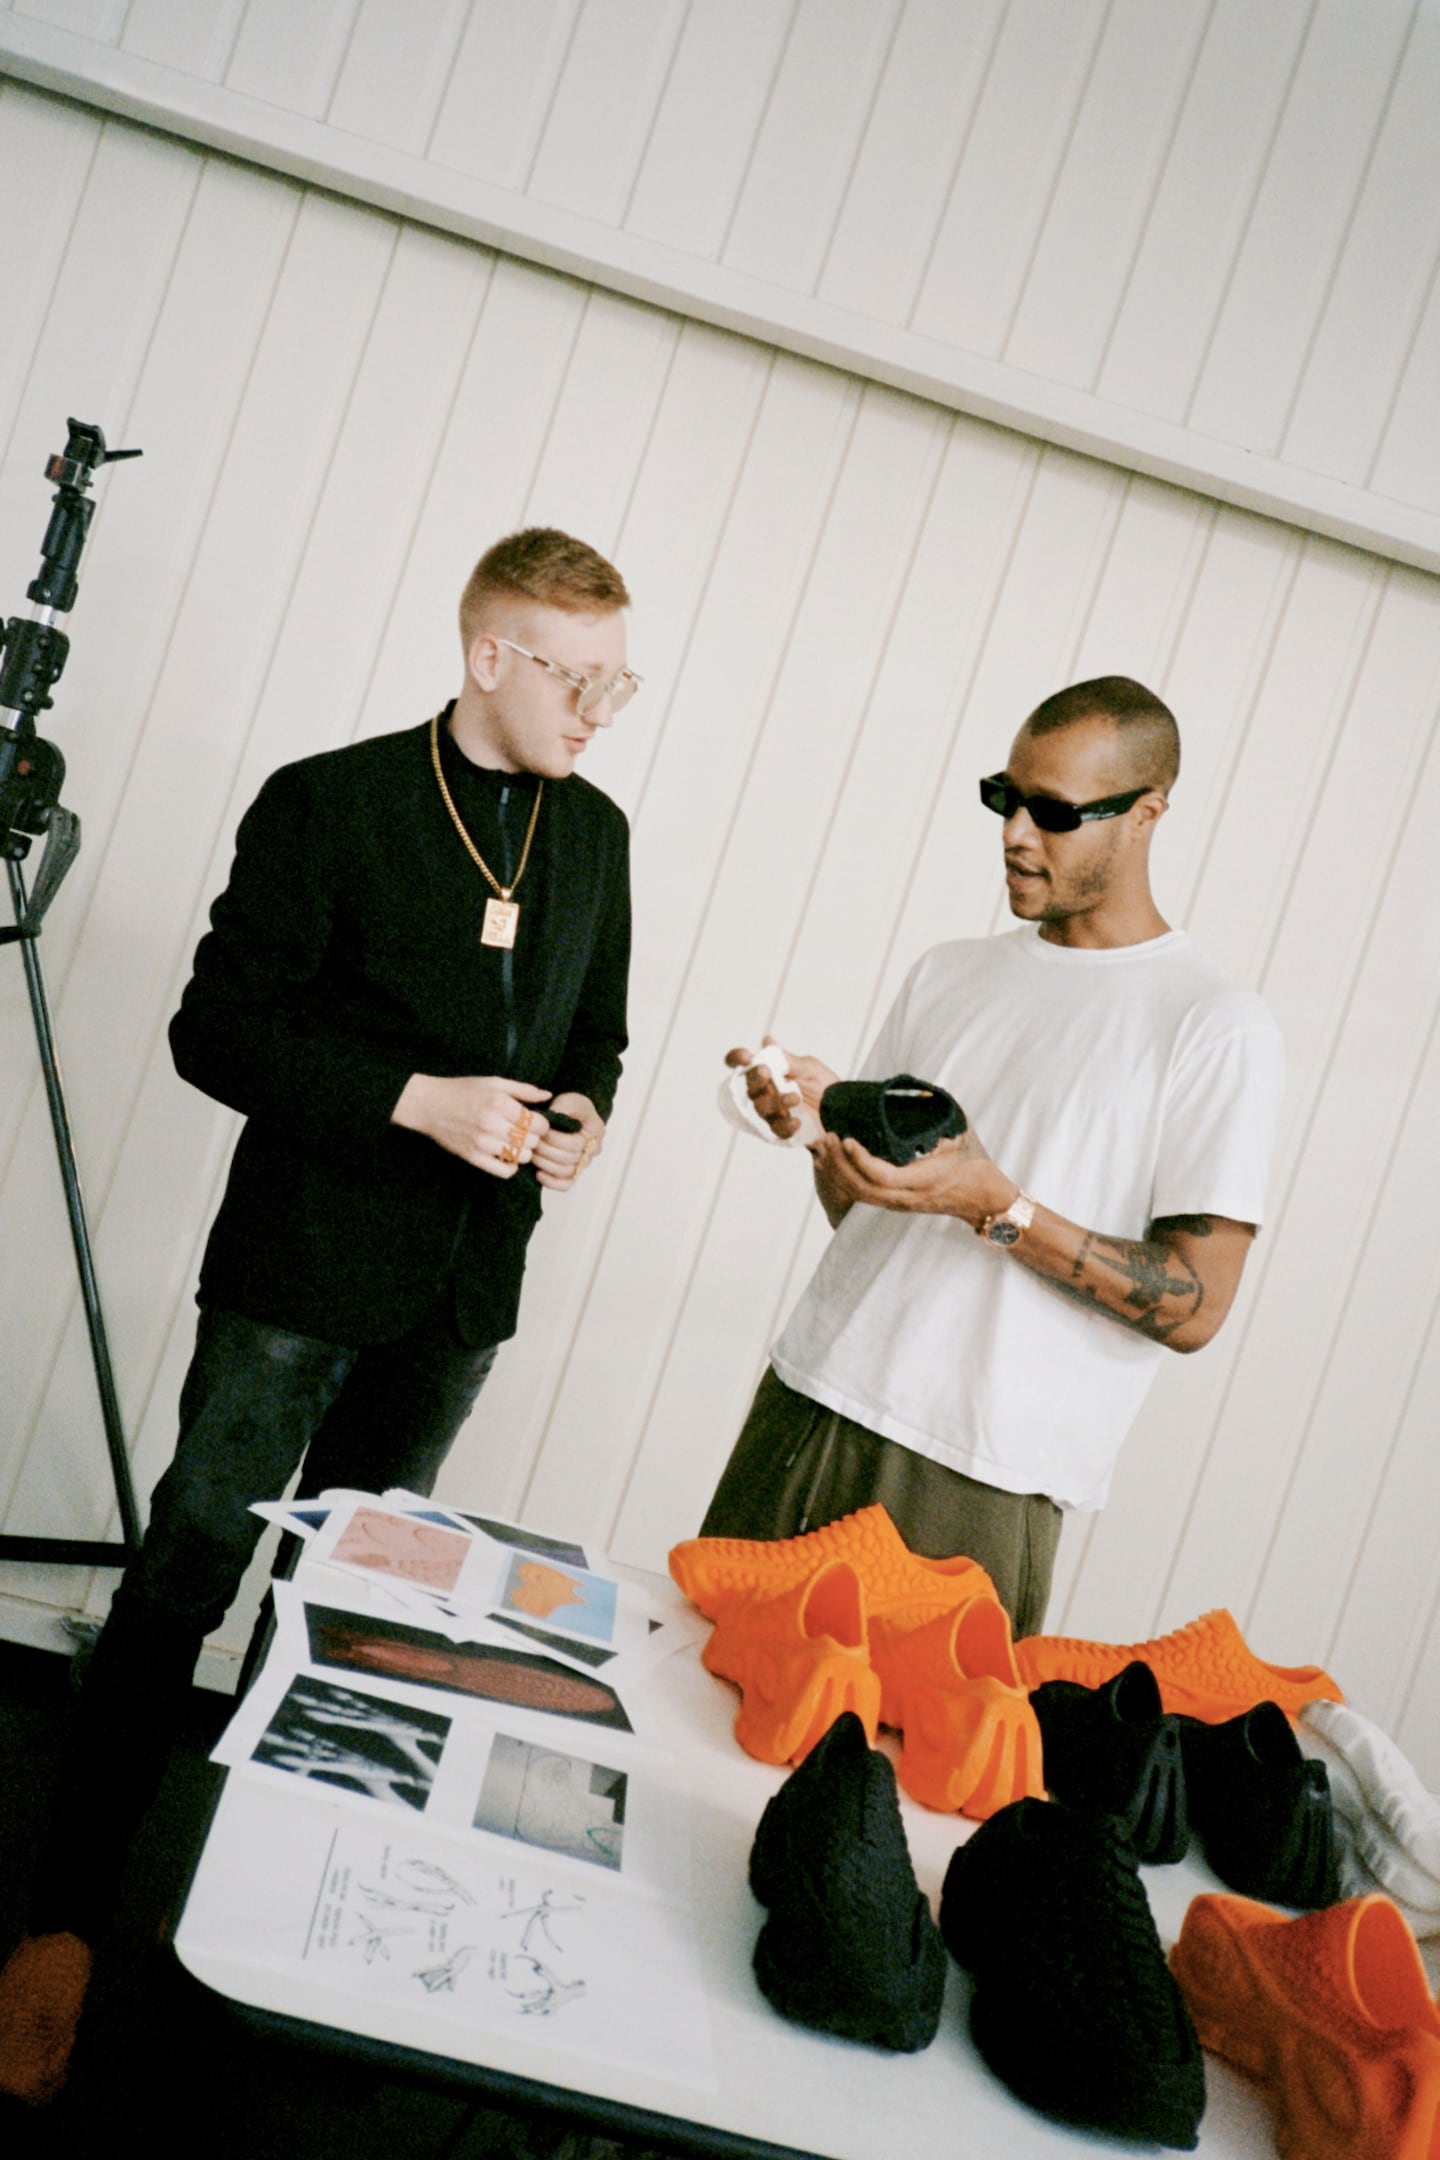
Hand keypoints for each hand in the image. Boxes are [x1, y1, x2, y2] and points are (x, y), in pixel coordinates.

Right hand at [391, 1074, 550, 1178]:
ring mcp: (481, 1143)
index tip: (536, 1122)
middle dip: (533, 1137)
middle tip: (525, 1133)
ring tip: (516, 1143)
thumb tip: (547, 1095)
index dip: (542, 1124)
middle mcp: (491, 1124)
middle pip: (532, 1141)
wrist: (429, 1105)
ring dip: (523, 1151)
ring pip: (521, 1156)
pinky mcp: (473, 1157)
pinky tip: (507, 1156)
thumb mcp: (494, 1083)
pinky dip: (511, 1167)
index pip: (538, 1123)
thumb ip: (522, 1089)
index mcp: (499, 1103)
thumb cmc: (462, 1091)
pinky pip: (504, 1171)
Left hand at [530, 1092, 605, 1192]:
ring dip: (545, 1165)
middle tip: (532, 1143)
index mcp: (596, 1132)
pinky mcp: (574, 1173)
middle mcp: (593, 1151)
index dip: (554, 1140)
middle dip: (546, 1152)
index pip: (574, 1144)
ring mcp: (584, 1164)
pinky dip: (551, 1182)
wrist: (572, 1115)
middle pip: (569, 1160)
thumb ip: (562, 1108)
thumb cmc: (572, 1107)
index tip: (540, 1132)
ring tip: (533, 1154)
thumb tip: (551, 1119)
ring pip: (566, 1173)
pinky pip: (565, 1185)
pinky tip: (538, 1173)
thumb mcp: (569, 1100)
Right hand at [724, 1036, 836, 1141]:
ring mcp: (772, 1112)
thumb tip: (767, 1041)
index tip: (746, 1057)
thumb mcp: (809, 1068)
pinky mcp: (781, 1130)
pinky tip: (797, 1121)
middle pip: (747, 1086)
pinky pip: (776, 1130)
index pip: (742, 1064)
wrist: (843, 1109)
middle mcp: (765, 1091)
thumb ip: (788, 1060)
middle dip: (754, 1078)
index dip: (736, 1059)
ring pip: (761, 1108)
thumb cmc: (823, 1085)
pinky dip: (785, 1125)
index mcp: (767, 1071)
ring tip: (795, 1098)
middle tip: (765, 1072)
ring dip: (774, 1102)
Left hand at [811, 1121, 1014, 1226]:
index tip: (849, 1139)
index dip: (861, 1160)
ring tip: (827, 1147)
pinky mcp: (894, 1204)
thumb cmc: (973, 1162)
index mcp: (924, 1178)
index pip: (883, 1177)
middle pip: (862, 1189)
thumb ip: (936, 1113)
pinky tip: (834, 1162)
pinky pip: (863, 1196)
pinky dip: (844, 1180)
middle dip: (840, 1165)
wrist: (983, 1197)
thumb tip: (915, 1090)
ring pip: (859, 1195)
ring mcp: (899, 1203)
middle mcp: (907, 1196)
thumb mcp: (958, 1133)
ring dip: (838, 1173)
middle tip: (830, 1138)